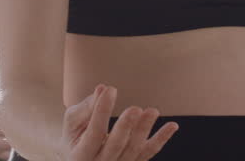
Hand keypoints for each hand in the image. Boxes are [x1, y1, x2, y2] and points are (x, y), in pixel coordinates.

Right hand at [62, 84, 177, 160]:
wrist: (81, 160)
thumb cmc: (75, 138)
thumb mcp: (72, 124)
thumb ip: (84, 108)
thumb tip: (102, 89)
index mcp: (81, 155)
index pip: (93, 132)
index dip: (101, 111)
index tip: (109, 90)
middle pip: (116, 145)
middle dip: (126, 127)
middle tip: (135, 109)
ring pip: (135, 150)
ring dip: (145, 130)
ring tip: (153, 111)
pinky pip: (149, 153)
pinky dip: (162, 139)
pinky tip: (172, 126)